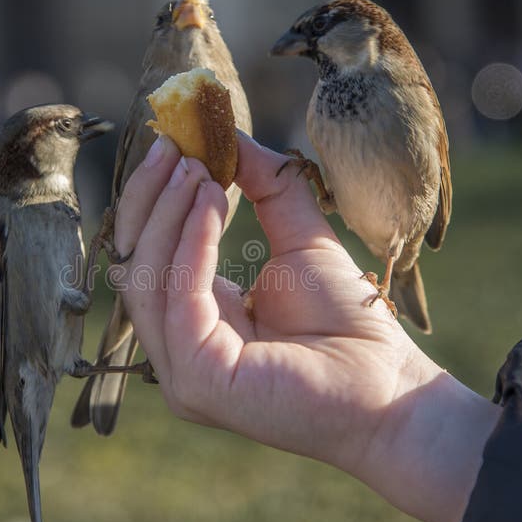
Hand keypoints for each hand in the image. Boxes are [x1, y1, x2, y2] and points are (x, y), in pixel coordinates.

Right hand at [114, 133, 499, 521]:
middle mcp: (177, 348)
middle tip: (170, 147)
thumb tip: (232, 135)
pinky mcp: (196, 377)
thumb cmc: (349, 324)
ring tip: (196, 168)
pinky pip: (180, 296)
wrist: (388, 386)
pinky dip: (191, 242)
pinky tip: (212, 201)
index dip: (155, 200)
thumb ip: (266, 189)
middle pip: (133, 263)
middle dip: (149, 200)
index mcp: (195, 321)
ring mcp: (180, 369)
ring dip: (167, 214)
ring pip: (146, 277)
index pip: (150, 256)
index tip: (172, 146)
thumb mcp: (300, 239)